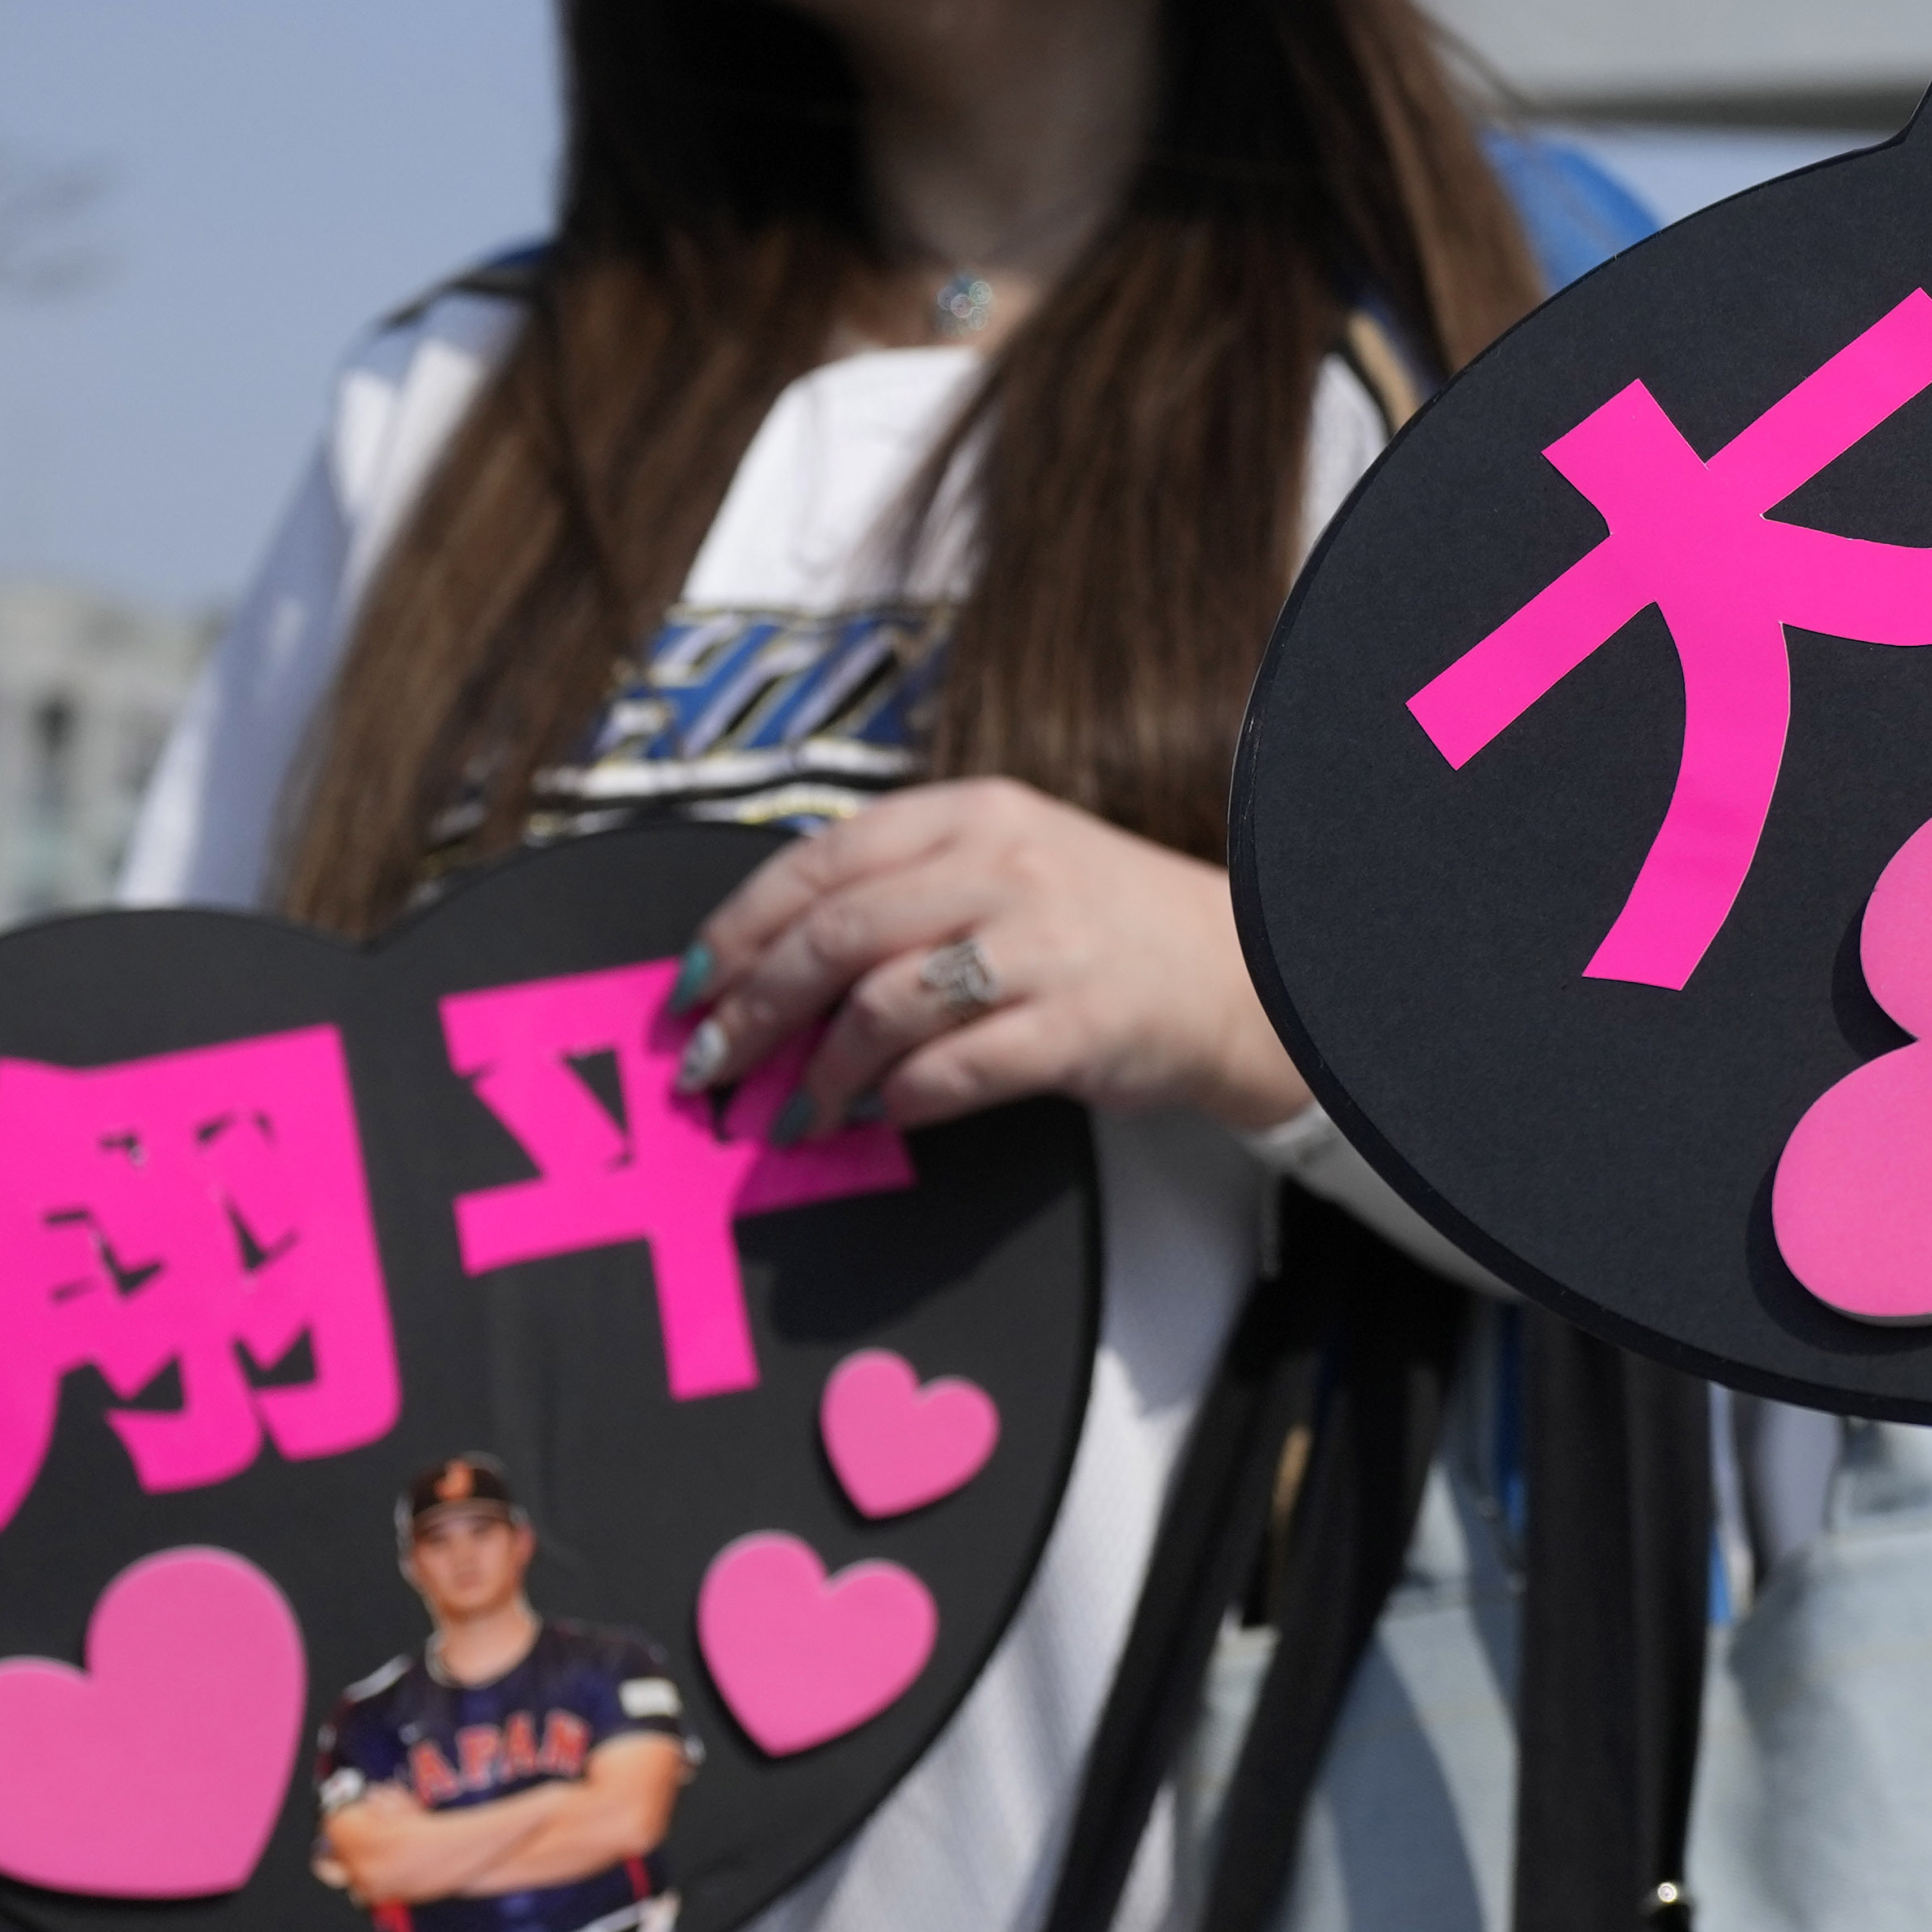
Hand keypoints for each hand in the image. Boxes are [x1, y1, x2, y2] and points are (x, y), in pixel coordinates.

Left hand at [670, 781, 1305, 1142]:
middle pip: (835, 935)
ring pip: (884, 1005)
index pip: (820, 861)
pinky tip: (880, 1116)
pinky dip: (899, 1101)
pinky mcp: (1076, 1026)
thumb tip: (772, 962)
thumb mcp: (1010, 862)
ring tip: (795, 1112)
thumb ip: (905, 888)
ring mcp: (1045, 945)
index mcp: (975, 815)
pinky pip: (955, 1070)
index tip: (687, 987)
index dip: (736, 927)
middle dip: (754, 1009)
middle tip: (712, 1063)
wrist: (1244, 968)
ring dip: (820, 1070)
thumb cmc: (1105, 923)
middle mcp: (1006, 867)